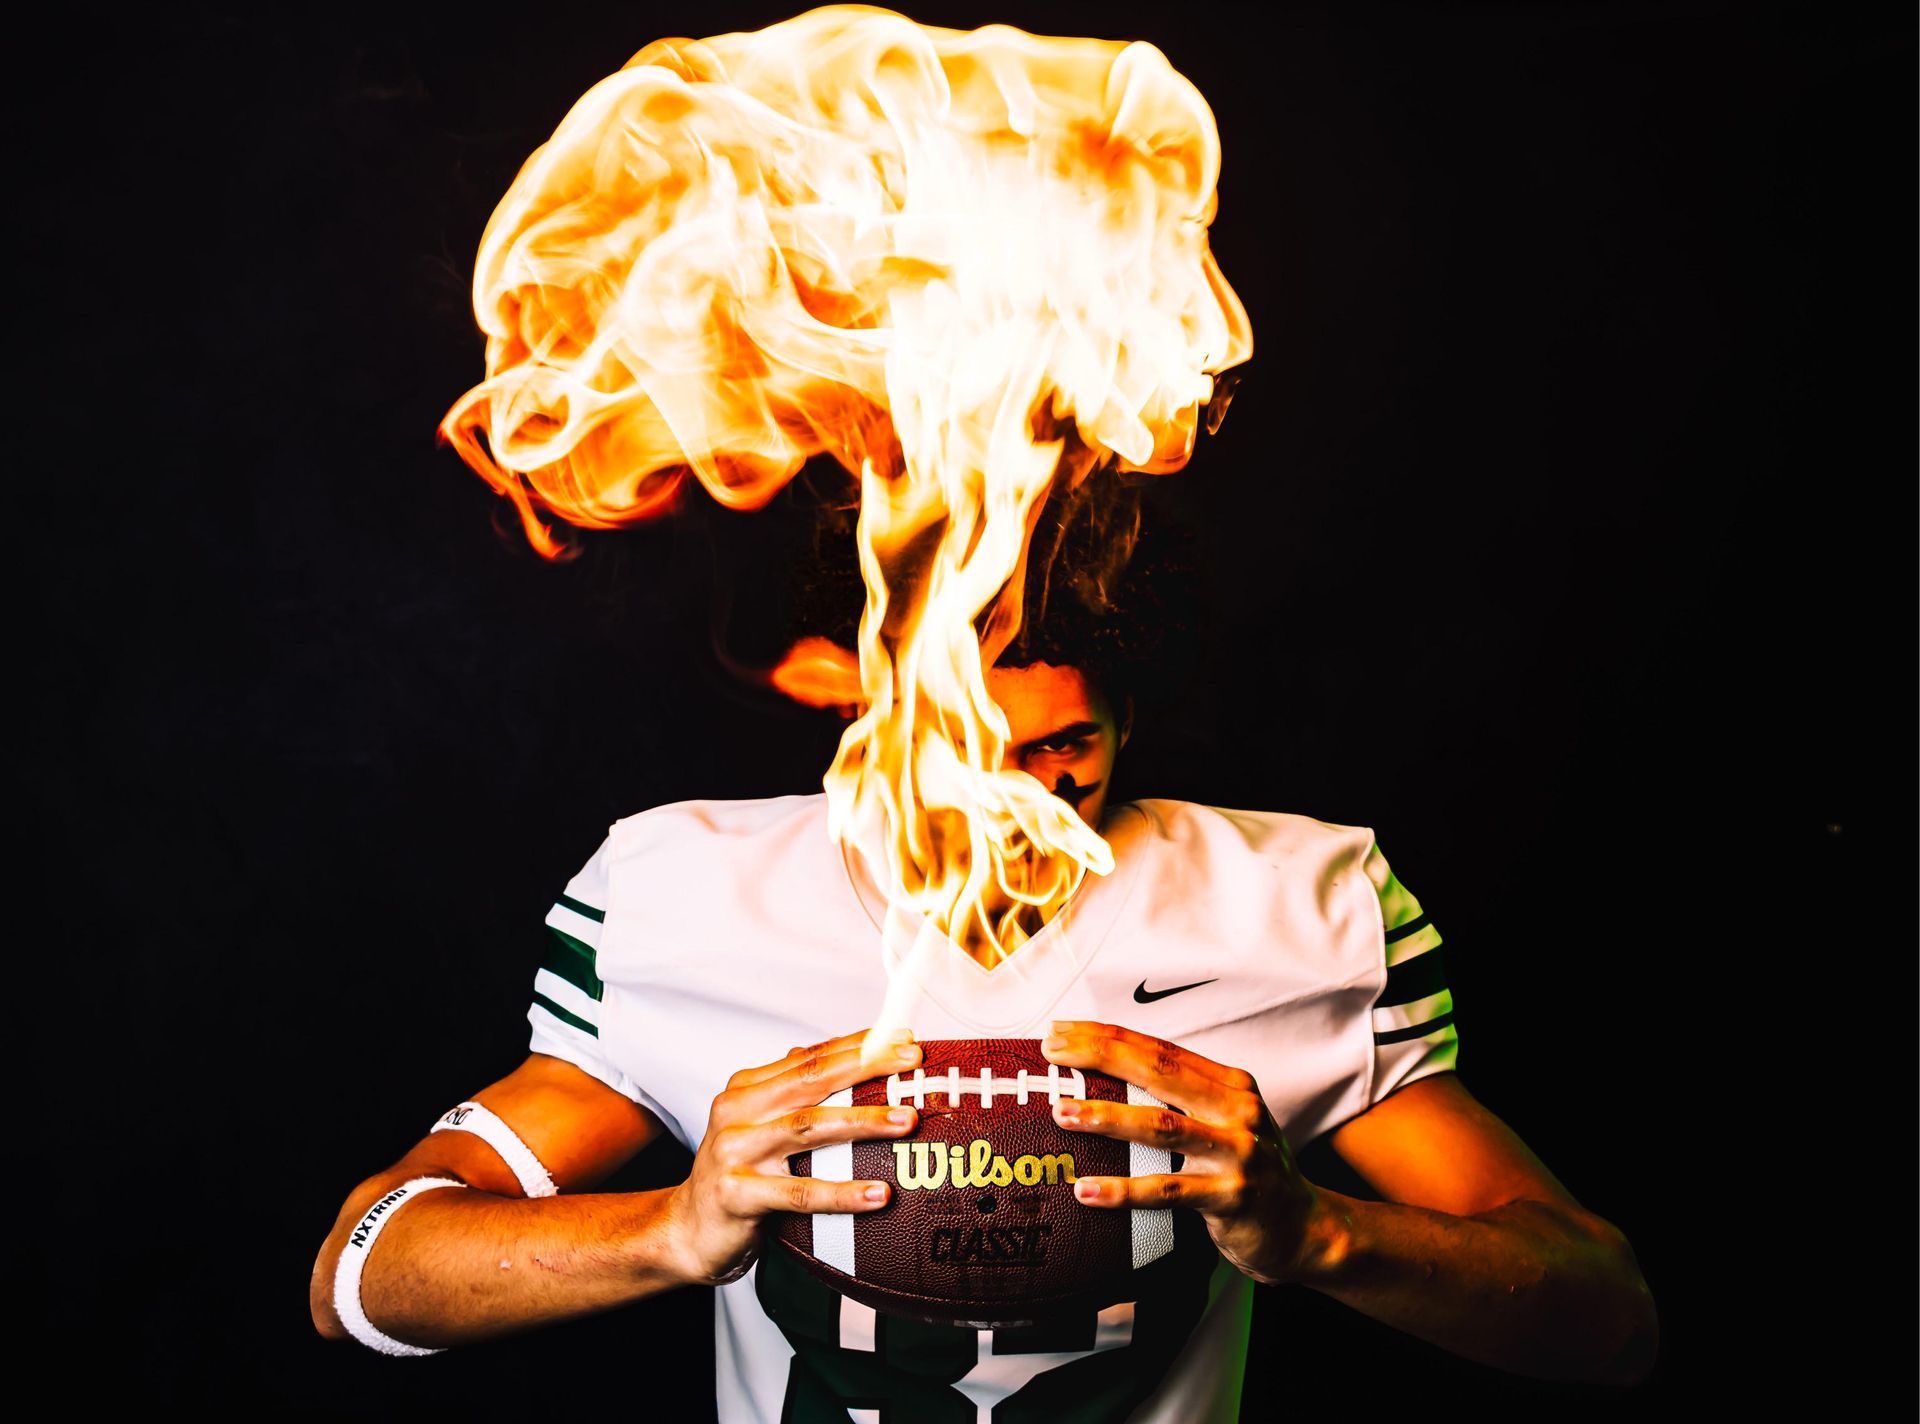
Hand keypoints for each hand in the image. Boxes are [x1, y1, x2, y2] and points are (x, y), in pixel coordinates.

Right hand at [663, 1028, 922, 1287]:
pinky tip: (879, 1195)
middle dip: (867, 1067)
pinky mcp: (737, 1194)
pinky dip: (841, 1193)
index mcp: (748, 1089)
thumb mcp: (761, 1125)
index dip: (858, 1045)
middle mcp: (738, 1111)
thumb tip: (846, 1053)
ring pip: (808, 1128)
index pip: (811, 1057)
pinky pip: (798, 1194)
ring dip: (863, 1122)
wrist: (686, 1230)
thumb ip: (796, 1091)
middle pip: (812, 1080)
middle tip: (911, 1063)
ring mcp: (734, 1151)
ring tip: (907, 1121)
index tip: (903, 1039)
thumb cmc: (735, 1175)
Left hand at [1041, 1020, 1321, 1285]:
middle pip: (1159, 1072)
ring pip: (1161, 1126)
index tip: (1063, 1031)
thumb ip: (1182, 1100)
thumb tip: (1107, 1079)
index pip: (1161, 1050)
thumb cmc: (1249, 1172)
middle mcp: (1238, 1111)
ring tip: (1061, 1112)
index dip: (1109, 1037)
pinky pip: (1167, 1191)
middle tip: (1053, 1054)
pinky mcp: (1232, 1197)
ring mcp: (1238, 1153)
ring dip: (1106, 1117)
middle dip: (1101, 1057)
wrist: (1306, 1230)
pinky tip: (1086, 1190)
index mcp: (1231, 1085)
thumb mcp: (1225, 1123)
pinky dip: (1123, 1190)